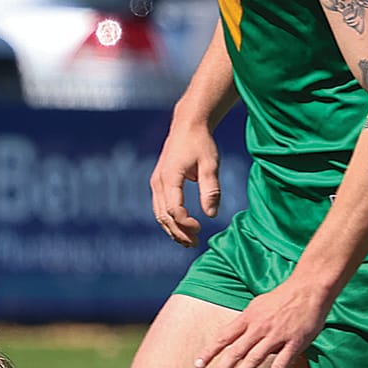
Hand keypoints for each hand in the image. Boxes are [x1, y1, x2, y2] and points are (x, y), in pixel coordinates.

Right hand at [150, 116, 220, 245]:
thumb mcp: (211, 164)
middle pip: (163, 216)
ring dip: (172, 230)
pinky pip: (160, 208)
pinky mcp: (158, 184)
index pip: (173, 209)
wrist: (187, 125)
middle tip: (195, 243)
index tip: (201, 228)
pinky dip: (169, 221)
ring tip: (189, 241)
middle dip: (178, 232)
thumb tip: (211, 215)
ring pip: (159, 215)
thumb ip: (211, 189)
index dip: (186, 223)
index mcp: (169, 177)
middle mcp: (158, 182)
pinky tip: (182, 228)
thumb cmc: (201, 143)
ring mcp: (156, 183)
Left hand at [193, 279, 326, 367]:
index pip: (224, 337)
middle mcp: (259, 327)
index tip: (198, 365)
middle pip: (236, 351)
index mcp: (249, 317)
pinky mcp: (294, 343)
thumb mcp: (257, 304)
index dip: (210, 352)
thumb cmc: (283, 297)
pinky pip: (281, 364)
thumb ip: (246, 322)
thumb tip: (236, 338)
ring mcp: (277, 335)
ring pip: (254, 359)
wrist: (310, 287)